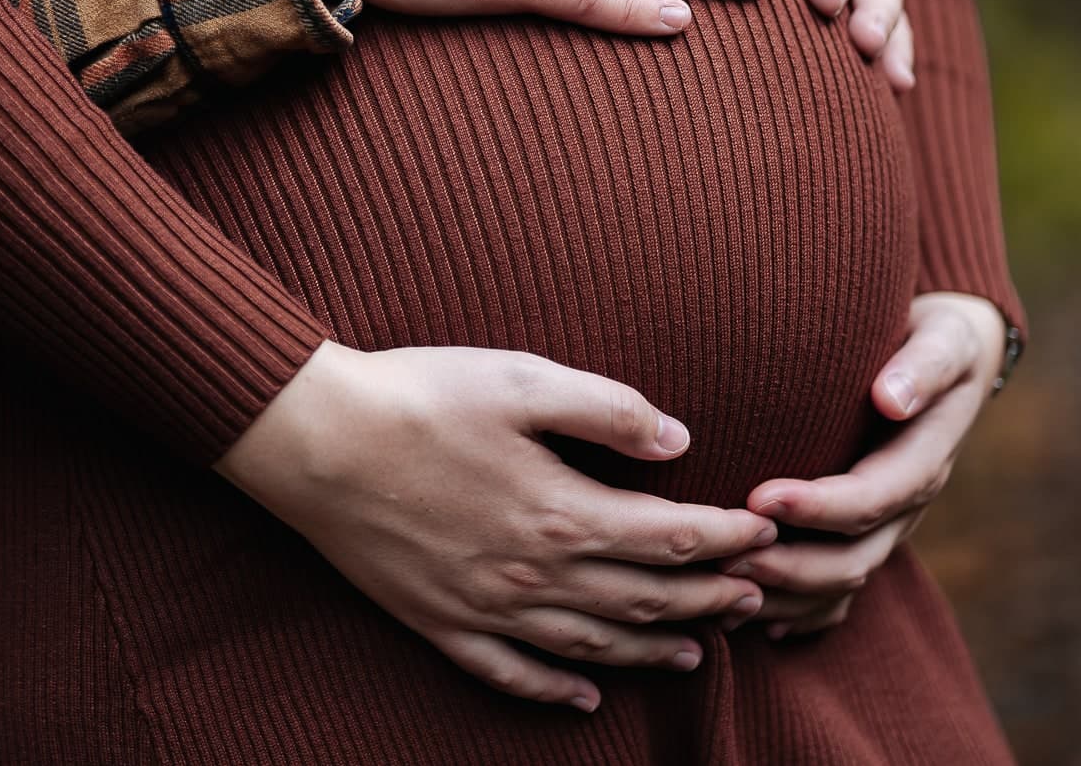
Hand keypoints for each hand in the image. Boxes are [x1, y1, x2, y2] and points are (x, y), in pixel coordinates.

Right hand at [215, 342, 775, 710]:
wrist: (315, 439)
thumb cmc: (419, 396)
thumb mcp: (522, 380)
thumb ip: (607, 409)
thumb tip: (680, 438)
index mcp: (561, 511)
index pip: (671, 537)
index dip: (726, 537)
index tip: (765, 531)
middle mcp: (533, 573)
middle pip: (642, 599)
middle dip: (706, 598)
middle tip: (755, 596)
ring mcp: (486, 608)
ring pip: (590, 648)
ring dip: (650, 651)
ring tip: (696, 649)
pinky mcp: (439, 622)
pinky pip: (510, 675)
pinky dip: (555, 693)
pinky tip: (586, 699)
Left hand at [718, 293, 1005, 637]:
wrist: (951, 358)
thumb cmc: (937, 339)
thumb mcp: (943, 340)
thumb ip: (923, 366)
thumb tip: (891, 398)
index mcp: (924, 460)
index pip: (871, 498)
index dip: (818, 507)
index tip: (759, 496)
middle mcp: (907, 505)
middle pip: (853, 558)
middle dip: (789, 563)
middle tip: (724, 554)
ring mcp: (889, 528)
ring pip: (841, 585)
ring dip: (783, 592)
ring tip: (721, 586)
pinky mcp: (868, 536)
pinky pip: (836, 595)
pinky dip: (796, 611)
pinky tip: (747, 617)